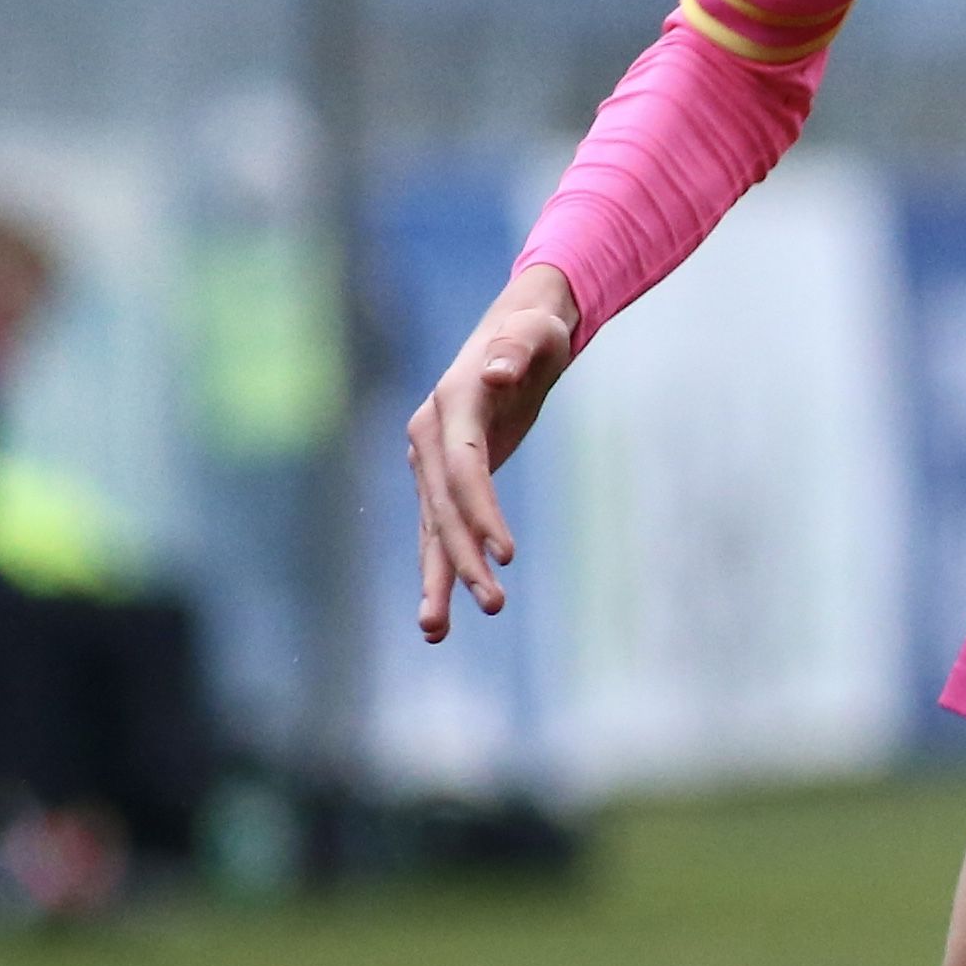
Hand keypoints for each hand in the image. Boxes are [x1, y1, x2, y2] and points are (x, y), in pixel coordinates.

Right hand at [407, 263, 580, 640]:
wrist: (515, 332)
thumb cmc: (533, 334)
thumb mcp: (535, 334)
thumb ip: (518, 352)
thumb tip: (498, 371)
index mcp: (451, 405)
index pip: (463, 469)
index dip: (481, 512)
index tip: (508, 554)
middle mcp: (430, 437)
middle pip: (444, 509)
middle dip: (464, 559)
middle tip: (493, 604)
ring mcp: (430, 461)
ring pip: (433, 529)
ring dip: (438, 579)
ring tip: (436, 633)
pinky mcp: (444, 480)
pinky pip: (440, 530)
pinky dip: (441, 569)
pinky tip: (441, 615)